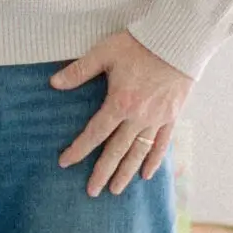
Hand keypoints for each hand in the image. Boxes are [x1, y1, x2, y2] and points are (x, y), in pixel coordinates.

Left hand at [51, 31, 192, 196]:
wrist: (179, 41)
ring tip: (116, 190)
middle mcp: (138, 117)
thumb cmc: (140, 44)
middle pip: (117, 151)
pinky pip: (162, 144)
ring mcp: (157, 119)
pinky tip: (146, 174)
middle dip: (102, 173)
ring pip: (139, 153)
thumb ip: (79, 70)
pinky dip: (154, 160)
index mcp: (120, 103)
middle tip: (91, 191)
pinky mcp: (171, 116)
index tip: (65, 162)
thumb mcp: (105, 52)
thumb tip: (54, 83)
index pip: (95, 133)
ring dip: (126, 173)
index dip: (79, 149)